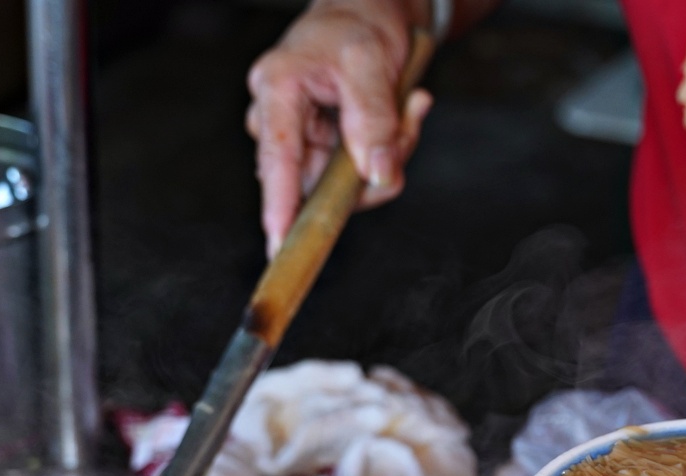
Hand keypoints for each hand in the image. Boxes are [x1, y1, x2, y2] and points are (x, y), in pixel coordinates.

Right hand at [246, 0, 433, 256]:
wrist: (367, 13)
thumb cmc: (360, 28)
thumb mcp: (371, 61)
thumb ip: (374, 119)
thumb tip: (377, 174)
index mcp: (278, 89)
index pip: (277, 157)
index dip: (279, 204)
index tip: (280, 242)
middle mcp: (280, 119)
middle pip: (318, 181)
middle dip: (371, 169)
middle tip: (409, 123)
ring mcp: (302, 140)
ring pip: (344, 184)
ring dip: (387, 159)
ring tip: (409, 107)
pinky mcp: (323, 151)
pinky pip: (358, 176)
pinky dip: (388, 155)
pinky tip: (403, 114)